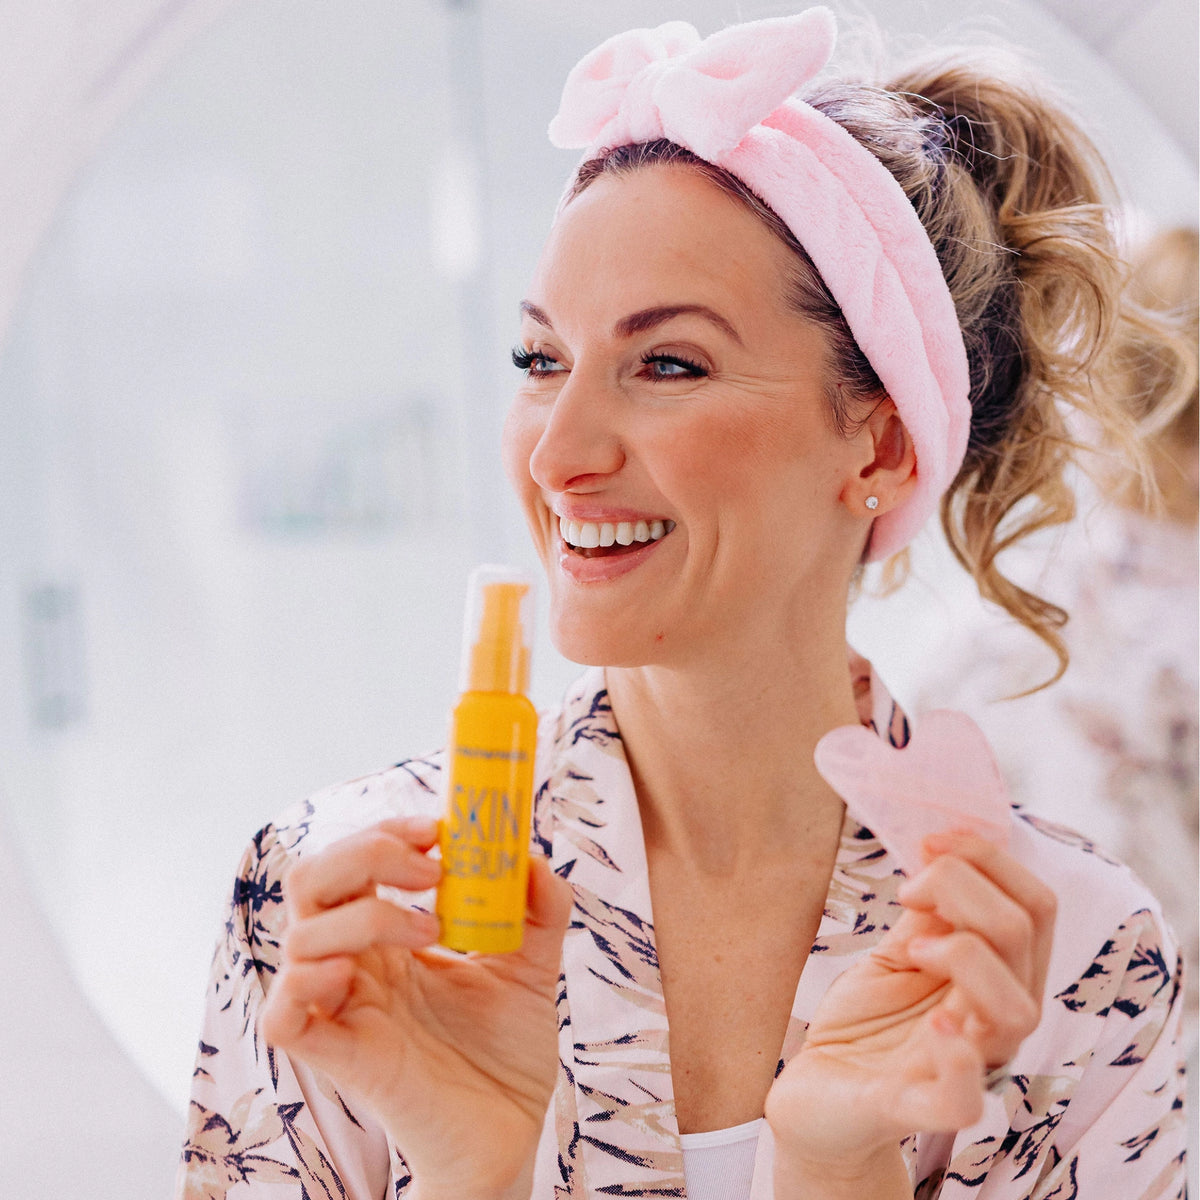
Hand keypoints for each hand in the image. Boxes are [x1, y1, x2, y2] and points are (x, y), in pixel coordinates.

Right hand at [259, 816, 573, 1198]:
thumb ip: (539, 909)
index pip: (353, 861)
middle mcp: (356, 965)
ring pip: (298, 937)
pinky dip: (305, 981)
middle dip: (365, 854)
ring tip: (432, 931)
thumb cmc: (507, 1051)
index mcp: (389, 937)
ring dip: (365, 914)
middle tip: (431, 870)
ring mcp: (342, 1010)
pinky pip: (282, 1017)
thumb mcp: (532, 964)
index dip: (384, 832)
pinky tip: (355, 974)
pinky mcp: (339, 1060)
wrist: (509, 1132)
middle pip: (311, 881)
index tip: (437, 830)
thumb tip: (533, 858)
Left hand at [765, 832, 1055, 1180]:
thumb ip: (929, 914)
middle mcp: (995, 1020)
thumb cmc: (867, 1022)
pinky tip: (933, 1022)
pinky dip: (955, 1057)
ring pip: (1016, 1008)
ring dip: (963, 954)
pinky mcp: (917, 1106)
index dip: (989, 858)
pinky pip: (964, 1099)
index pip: (1035, 906)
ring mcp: (964, 1065)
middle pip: (1024, 934)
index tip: (929, 842)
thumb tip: (944, 856)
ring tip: (913, 947)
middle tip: (908, 891)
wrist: (818, 1092)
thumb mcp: (898, 953)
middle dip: (962, 886)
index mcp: (998, 977)